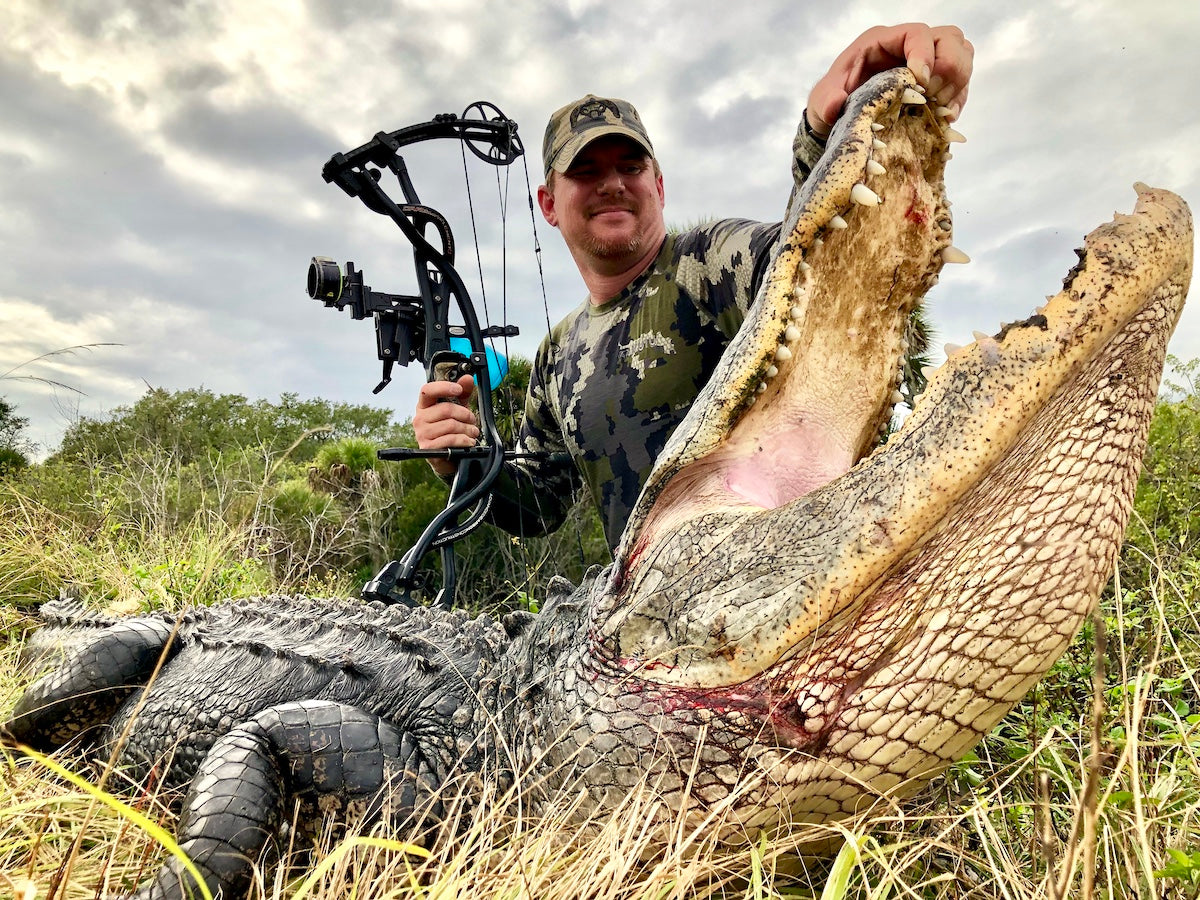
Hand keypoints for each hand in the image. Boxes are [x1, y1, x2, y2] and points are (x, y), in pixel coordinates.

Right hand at [412, 375, 478, 476]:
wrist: (446, 456)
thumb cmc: (449, 430)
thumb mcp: (457, 409)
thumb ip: (462, 393)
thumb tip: (467, 378)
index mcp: (424, 406)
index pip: (427, 390)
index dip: (443, 387)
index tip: (458, 389)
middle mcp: (420, 418)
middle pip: (446, 409)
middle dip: (465, 414)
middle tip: (472, 420)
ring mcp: (422, 434)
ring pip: (451, 425)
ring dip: (468, 429)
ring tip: (472, 432)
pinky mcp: (428, 448)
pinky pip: (450, 439)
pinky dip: (464, 440)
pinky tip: (468, 441)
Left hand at [806, 24, 973, 136]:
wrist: (840, 117)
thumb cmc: (832, 100)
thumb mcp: (823, 99)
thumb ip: (826, 100)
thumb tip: (835, 105)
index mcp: (882, 41)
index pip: (917, 32)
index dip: (925, 54)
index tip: (921, 82)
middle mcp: (908, 46)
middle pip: (949, 38)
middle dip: (949, 68)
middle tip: (933, 97)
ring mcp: (926, 61)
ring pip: (962, 52)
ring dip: (958, 81)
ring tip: (942, 108)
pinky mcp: (935, 81)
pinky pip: (961, 79)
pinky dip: (959, 97)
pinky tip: (947, 116)